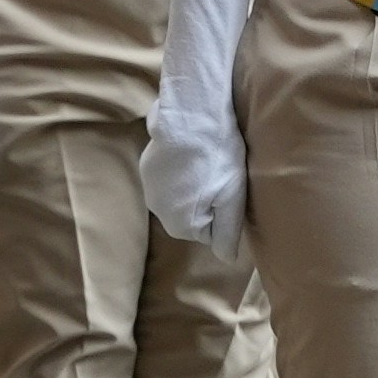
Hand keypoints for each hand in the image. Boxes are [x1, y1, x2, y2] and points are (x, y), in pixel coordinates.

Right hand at [140, 91, 245, 246]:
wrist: (191, 116)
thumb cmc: (218, 159)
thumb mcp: (233, 199)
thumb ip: (228, 234)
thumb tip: (227, 260)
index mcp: (181, 224)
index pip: (207, 234)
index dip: (221, 214)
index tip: (228, 192)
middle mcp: (158, 212)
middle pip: (190, 217)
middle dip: (205, 203)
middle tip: (219, 179)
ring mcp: (148, 189)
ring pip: (177, 199)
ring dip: (191, 188)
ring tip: (205, 165)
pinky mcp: (145, 168)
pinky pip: (167, 181)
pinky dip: (179, 173)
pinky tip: (190, 155)